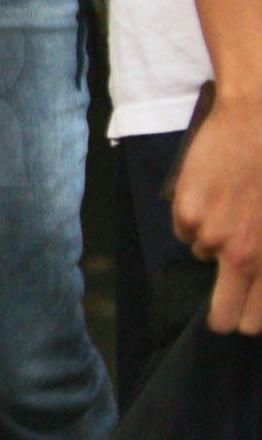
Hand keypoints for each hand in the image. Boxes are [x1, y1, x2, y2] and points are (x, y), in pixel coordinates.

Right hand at [172, 88, 261, 333]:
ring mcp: (213, 236)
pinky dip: (194, 213)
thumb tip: (258, 276)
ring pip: (203, 254)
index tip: (245, 315)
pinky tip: (213, 188)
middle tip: (226, 301)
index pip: (254, 319)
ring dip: (213, 237)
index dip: (247, 321)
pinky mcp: (188, 214)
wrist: (259, 118)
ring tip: (233, 203)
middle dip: (223, 314)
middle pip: (222, 314)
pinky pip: (185, 228)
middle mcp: (243, 255)